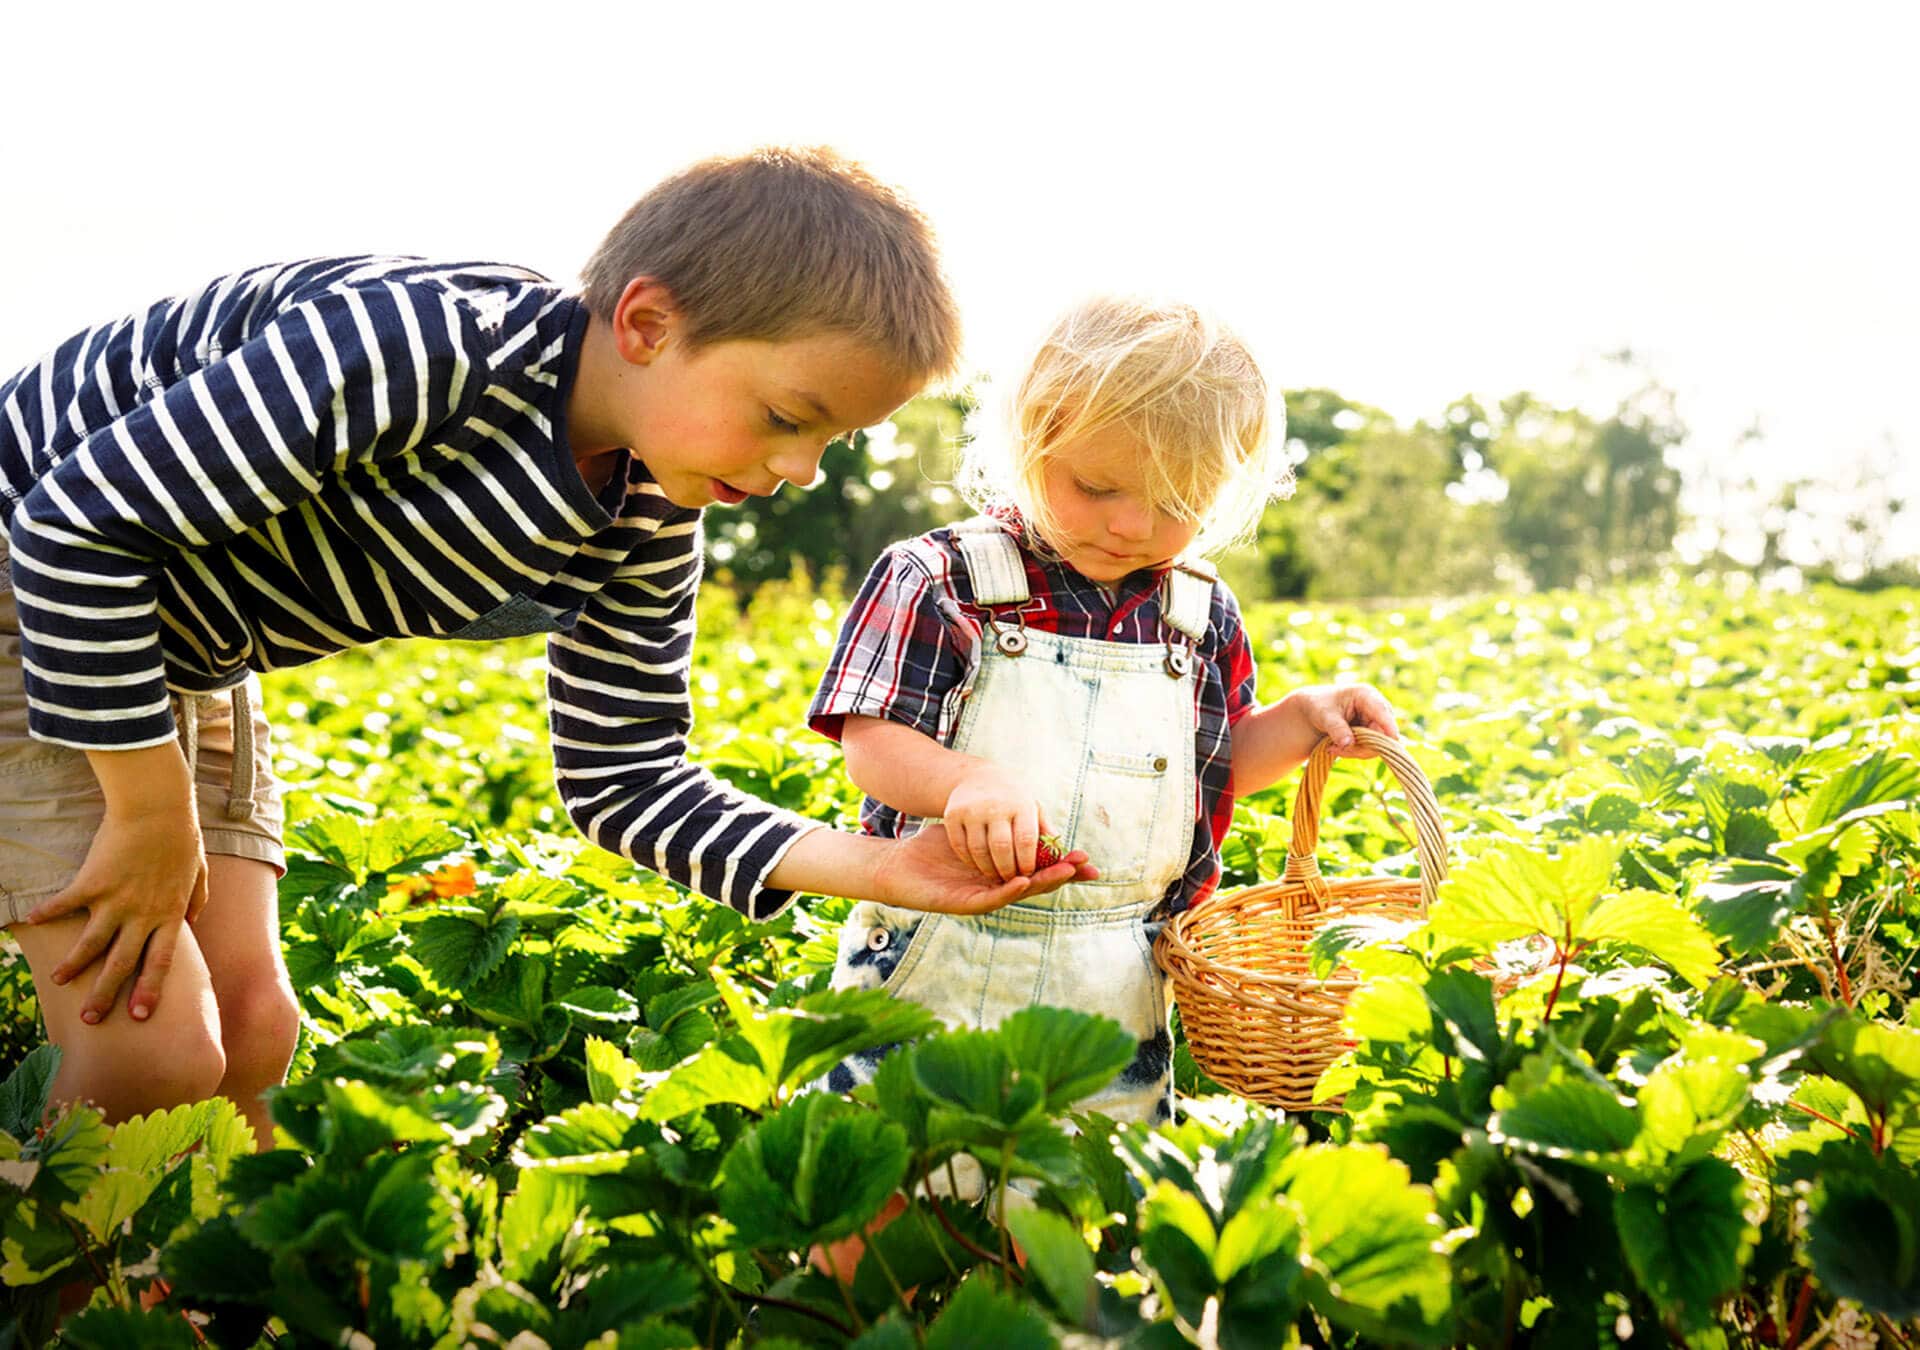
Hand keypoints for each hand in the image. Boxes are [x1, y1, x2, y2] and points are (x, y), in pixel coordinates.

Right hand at [28, 801, 207, 1023]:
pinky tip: (33, 922)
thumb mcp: (198, 872)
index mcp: (169, 914)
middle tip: (91, 1019)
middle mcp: (143, 914)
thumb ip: (197, 900)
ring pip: (92, 944)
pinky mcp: (93, 883)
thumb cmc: (180, 838)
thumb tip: (193, 921)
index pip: (160, 961)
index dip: (150, 990)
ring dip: (73, 965)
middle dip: (106, 994)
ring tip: (59, 980)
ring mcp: (117, 900)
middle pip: (122, 963)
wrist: (158, 808)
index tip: (140, 1015)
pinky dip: (48, 913)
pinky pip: (66, 903)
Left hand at [874, 824, 1097, 915]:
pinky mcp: (966, 904)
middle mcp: (996, 888)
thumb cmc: (933, 851)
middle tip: (1087, 867)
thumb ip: (997, 828)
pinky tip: (1022, 881)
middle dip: (1063, 875)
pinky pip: (991, 898)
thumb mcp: (971, 834)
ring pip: (1019, 892)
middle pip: (1037, 883)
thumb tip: (1022, 810)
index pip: (1039, 869)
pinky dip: (1008, 890)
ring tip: (1063, 873)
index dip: (1063, 865)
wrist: (899, 867)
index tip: (1086, 857)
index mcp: (1001, 873)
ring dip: (1042, 883)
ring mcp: (983, 898)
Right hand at [941, 762, 1057, 882]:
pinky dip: (970, 860)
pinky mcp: (953, 814)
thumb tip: (1068, 860)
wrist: (980, 777)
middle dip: (1008, 869)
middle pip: (1002, 847)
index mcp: (1021, 805)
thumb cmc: (1014, 801)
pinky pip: (961, 846)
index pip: (1026, 839)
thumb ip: (1047, 835)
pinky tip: (978, 866)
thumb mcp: (1032, 810)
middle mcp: (995, 805)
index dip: (1027, 861)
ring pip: (979, 850)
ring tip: (996, 877)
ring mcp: (972, 809)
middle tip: (1010, 880)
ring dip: (988, 869)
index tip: (1029, 874)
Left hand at [1292, 683, 1400, 757]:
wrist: (1313, 711)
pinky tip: (1335, 748)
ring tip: (1331, 748)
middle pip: (1382, 734)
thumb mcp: (1324, 715)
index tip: (1392, 740)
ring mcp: (1376, 723)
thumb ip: (1337, 729)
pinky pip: (1369, 750)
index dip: (1389, 726)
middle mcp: (1376, 709)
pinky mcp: (1372, 735)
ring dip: (1354, 751)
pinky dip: (1353, 752)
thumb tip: (1348, 744)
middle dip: (1361, 746)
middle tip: (1335, 749)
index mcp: (1366, 695)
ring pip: (1376, 746)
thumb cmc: (1319, 706)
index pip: (1382, 711)